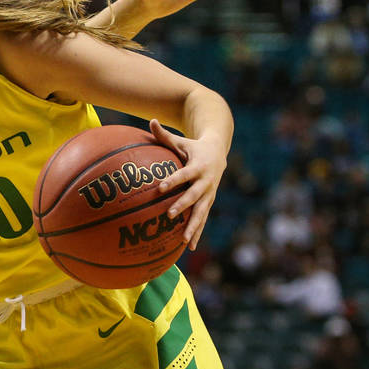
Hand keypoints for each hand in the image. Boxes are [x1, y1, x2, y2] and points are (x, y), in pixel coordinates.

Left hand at [149, 118, 226, 250]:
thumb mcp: (180, 140)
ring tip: (185, 241)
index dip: (173, 181)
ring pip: (202, 212)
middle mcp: (206, 182)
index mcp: (198, 166)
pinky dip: (197, 232)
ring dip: (194, 226)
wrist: (218, 153)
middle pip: (194, 196)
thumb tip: (150, 120)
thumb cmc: (192, 147)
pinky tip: (190, 248)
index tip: (160, 187)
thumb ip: (164, 135)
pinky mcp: (209, 202)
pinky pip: (203, 219)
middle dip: (183, 206)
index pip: (184, 175)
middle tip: (170, 215)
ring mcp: (209, 194)